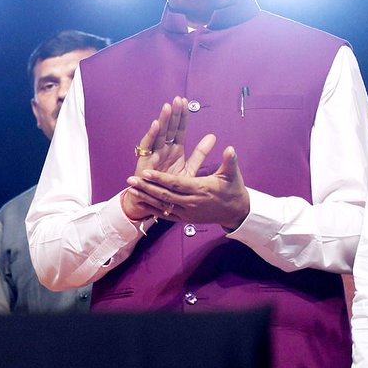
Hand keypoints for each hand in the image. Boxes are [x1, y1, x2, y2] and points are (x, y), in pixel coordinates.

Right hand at [120, 98, 214, 219]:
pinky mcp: (145, 160)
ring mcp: (154, 153)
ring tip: (168, 107)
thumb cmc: (171, 186)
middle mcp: (164, 149)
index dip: (183, 117)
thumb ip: (200, 153)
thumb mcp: (190, 168)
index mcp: (175, 150)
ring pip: (159, 133)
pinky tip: (156, 124)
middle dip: (174, 114)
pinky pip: (148, 146)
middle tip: (178, 99)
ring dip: (163, 120)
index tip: (187, 102)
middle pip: (170, 128)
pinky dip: (152, 135)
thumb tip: (213, 137)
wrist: (155, 202)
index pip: (180, 129)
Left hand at [128, 146, 250, 229]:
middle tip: (131, 179)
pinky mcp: (186, 219)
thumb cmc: (233, 190)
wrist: (237, 212)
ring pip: (163, 206)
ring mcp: (188, 212)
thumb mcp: (232, 175)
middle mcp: (192, 202)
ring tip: (130, 190)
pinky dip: (152, 210)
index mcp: (201, 189)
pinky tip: (140, 203)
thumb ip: (229, 161)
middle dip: (147, 187)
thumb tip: (230, 148)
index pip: (176, 184)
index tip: (146, 172)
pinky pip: (166, 215)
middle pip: (165, 195)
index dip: (160, 179)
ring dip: (146, 198)